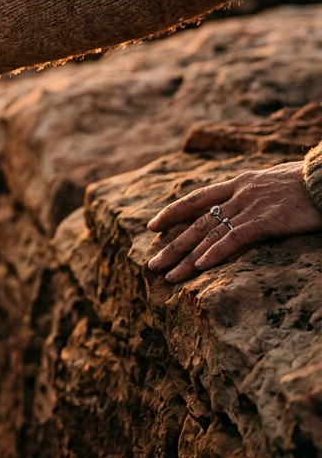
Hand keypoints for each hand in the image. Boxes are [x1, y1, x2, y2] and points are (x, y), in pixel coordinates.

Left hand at [146, 161, 321, 282]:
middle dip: (172, 246)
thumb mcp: (276, 181)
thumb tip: (251, 202)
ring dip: (187, 258)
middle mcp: (241, 194)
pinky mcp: (269, 221)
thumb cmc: (312, 181)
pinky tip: (200, 267)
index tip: (152, 227)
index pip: (197, 198)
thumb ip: (258, 192)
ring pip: (210, 235)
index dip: (173, 213)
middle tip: (152, 265)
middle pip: (197, 223)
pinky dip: (216, 253)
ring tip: (169, 276)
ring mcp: (253, 207)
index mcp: (241, 182)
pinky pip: (235, 239)